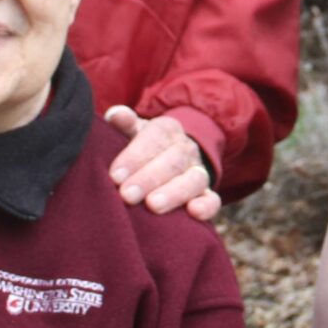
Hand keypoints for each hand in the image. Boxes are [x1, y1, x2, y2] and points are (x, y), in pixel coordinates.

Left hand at [104, 107, 220, 220]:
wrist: (169, 157)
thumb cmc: (143, 147)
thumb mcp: (132, 131)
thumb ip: (123, 123)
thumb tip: (116, 115)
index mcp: (167, 129)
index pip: (156, 137)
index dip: (135, 156)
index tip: (115, 175)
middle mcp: (186, 149)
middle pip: (173, 160)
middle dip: (149, 178)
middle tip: (127, 195)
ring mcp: (198, 172)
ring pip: (194, 180)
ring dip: (174, 193)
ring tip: (153, 206)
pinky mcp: (206, 195)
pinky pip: (213, 200)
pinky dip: (206, 207)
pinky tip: (193, 212)